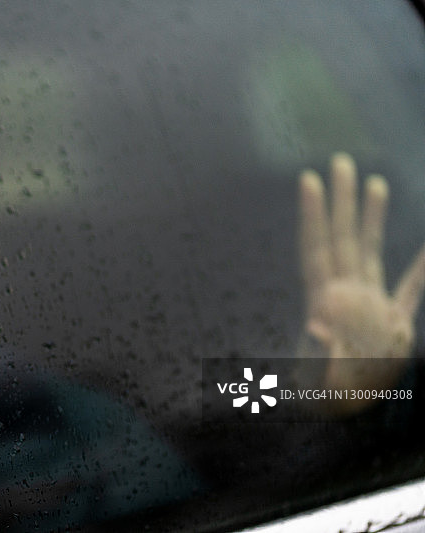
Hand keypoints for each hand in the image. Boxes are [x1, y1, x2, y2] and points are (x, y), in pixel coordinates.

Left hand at [298, 153, 424, 410]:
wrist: (348, 416)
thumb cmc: (326, 400)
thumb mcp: (317, 380)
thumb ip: (318, 353)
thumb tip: (316, 324)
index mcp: (326, 303)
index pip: (318, 249)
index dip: (312, 216)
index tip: (307, 181)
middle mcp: (345, 295)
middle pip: (342, 237)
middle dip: (341, 201)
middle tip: (339, 161)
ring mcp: (368, 304)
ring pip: (372, 251)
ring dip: (373, 217)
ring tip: (373, 183)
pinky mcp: (391, 322)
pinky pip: (410, 288)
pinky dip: (423, 267)